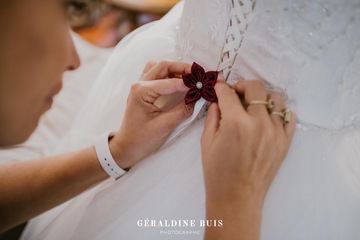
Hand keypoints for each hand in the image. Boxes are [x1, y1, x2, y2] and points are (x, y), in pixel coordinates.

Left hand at [110, 61, 193, 168]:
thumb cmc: (141, 139)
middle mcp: (139, 84)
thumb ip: (183, 110)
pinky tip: (178, 81)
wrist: (127, 146)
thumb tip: (198, 98)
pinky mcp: (143, 89)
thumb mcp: (165, 126)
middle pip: (164, 66)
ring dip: (175, 68)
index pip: (170, 81)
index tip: (203, 84)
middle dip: (183, 68)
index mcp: (142, 91)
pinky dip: (168, 73)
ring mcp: (140, 85)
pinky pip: (156, 73)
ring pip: (159, 66)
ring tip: (190, 77)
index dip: (188, 82)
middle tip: (199, 75)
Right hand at [201, 80, 295, 238]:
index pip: (229, 93)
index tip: (219, 88)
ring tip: (253, 107)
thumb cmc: (217, 172)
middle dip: (242, 86)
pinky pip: (289, 116)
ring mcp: (276, 132)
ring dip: (262, 97)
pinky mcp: (286, 141)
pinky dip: (278, 112)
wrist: (237, 198)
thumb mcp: (207, 142)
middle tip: (235, 94)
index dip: (221, 88)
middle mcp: (259, 124)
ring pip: (276, 98)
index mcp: (236, 123)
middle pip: (256, 88)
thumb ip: (213, 115)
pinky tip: (267, 118)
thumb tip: (219, 100)